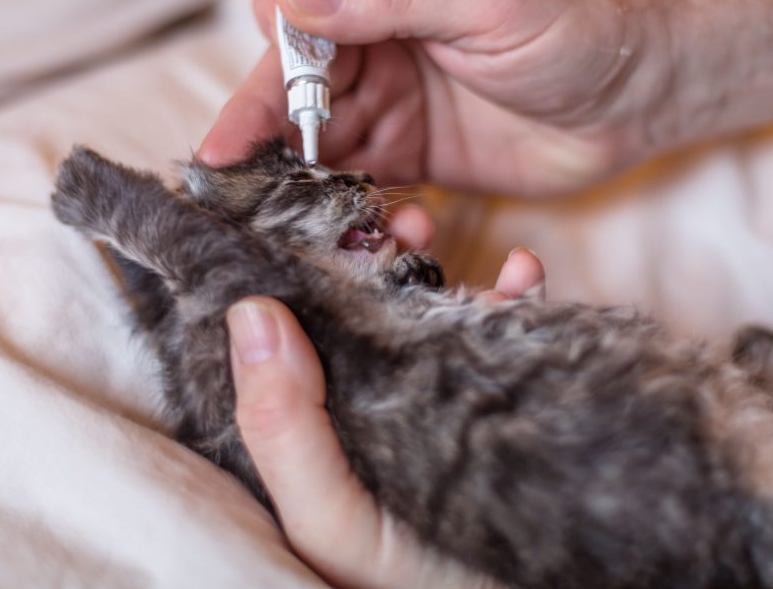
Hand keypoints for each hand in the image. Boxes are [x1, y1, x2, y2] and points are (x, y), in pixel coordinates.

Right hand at [199, 0, 672, 196]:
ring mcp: (390, 95)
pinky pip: (356, 178)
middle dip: (265, 118)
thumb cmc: (580, 22)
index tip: (277, 64)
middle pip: (291, 71)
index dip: (274, 23)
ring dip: (299, 170)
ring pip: (314, 131)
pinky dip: (347, 202)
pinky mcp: (409, 153)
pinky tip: (361, 225)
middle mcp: (376, 33)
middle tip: (229, 167)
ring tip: (291, 211)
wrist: (642, 94)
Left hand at [225, 248, 543, 588]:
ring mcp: (440, 400)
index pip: (281, 350)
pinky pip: (502, 330)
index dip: (281, 282)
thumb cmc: (418, 578)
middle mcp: (372, 410)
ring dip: (426, 261)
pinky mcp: (504, 398)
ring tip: (427, 225)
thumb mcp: (333, 520)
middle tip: (373, 218)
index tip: (292, 225)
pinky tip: (521, 272)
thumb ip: (282, 429)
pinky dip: (512, 294)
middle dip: (360, 258)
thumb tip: (251, 315)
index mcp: (318, 436)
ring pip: (421, 311)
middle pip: (351, 316)